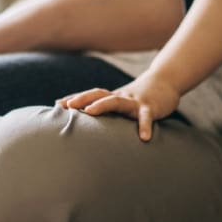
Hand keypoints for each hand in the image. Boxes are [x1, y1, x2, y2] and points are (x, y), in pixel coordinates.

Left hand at [58, 73, 179, 141]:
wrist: (164, 83)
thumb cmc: (137, 97)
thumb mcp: (119, 102)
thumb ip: (104, 109)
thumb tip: (85, 120)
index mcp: (111, 97)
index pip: (90, 95)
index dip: (74, 98)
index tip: (57, 104)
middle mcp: (120, 97)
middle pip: (98, 94)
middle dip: (81, 99)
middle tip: (68, 105)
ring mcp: (135, 101)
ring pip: (116, 101)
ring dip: (102, 105)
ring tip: (89, 112)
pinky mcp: (150, 107)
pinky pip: (146, 117)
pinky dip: (145, 126)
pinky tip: (144, 138)